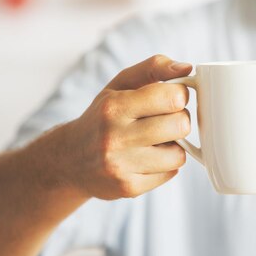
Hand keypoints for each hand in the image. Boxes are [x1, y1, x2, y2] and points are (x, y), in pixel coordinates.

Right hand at [58, 55, 192, 199]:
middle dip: (179, 120)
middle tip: (164, 120)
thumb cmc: (103, 116)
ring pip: (179, 154)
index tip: (170, 98)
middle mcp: (114, 137)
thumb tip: (187, 67)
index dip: (179, 95)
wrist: (68, 160)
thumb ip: (154, 67)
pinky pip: (170, 173)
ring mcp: (121, 166)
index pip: (173, 97)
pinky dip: (165, 164)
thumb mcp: (120, 84)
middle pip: (180, 125)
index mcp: (114, 106)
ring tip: (154, 141)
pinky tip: (146, 158)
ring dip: (173, 146)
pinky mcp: (128, 188)